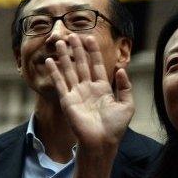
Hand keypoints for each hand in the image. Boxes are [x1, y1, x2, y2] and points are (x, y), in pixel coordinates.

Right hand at [46, 34, 133, 153]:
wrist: (101, 142)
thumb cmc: (115, 127)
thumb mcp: (127, 105)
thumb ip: (125, 87)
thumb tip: (120, 69)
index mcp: (102, 88)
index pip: (96, 65)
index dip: (93, 52)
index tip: (89, 38)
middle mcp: (87, 88)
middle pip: (81, 64)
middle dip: (77, 49)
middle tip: (72, 35)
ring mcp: (76, 93)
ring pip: (69, 70)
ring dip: (64, 56)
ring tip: (59, 42)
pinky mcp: (67, 100)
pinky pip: (59, 83)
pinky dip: (55, 72)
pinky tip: (50, 61)